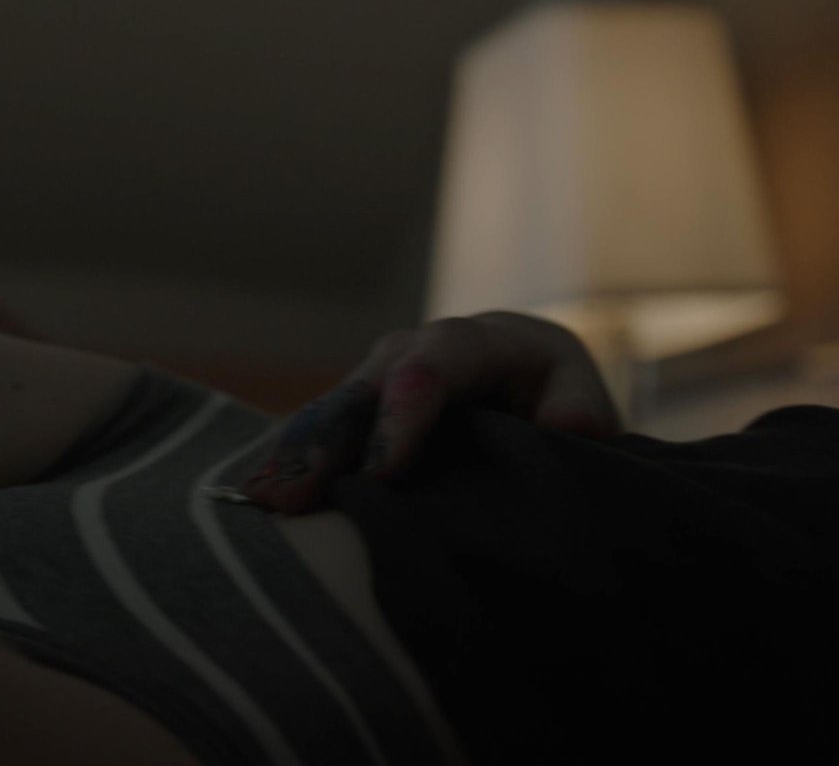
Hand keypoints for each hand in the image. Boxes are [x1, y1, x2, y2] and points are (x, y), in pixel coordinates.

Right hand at [240, 311, 620, 513]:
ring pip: (332, 408)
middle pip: (365, 387)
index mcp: (480, 340)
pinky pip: (319, 431)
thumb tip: (563, 425)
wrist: (533, 384)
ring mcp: (379, 378)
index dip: (405, 413)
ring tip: (261, 499)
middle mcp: (417, 351)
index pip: (436, 363)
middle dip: (328, 440)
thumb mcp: (582, 397)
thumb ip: (579, 410)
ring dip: (295, 454)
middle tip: (293, 494)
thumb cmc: (561, 398)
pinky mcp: (360, 411)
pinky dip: (290, 461)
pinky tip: (256, 495)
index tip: (383, 473)